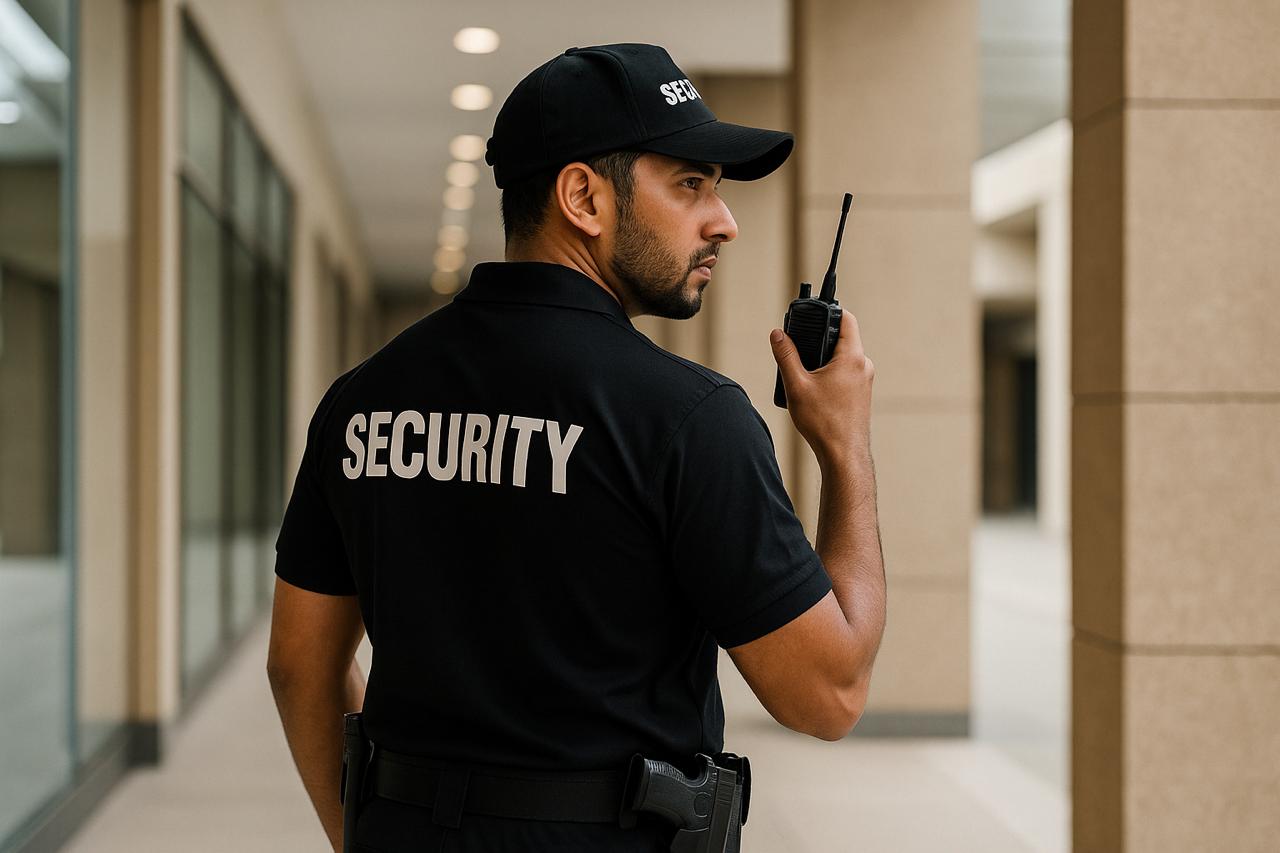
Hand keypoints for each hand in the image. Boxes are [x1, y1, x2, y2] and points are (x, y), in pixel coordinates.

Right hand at [769, 308, 874, 468]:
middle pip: (842, 338)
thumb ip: (786, 356)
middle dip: (820, 338)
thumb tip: (777, 334)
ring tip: (803, 374)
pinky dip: (829, 374)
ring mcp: (864, 381)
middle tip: (799, 345)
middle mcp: (863, 366)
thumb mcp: (796, 385)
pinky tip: (813, 390)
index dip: (829, 310)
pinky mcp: (861, 394)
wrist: (843, 455)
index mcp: (852, 357)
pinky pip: (845, 373)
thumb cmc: (823, 423)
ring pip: (843, 358)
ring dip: (823, 359)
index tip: (812, 313)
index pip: (846, 319)